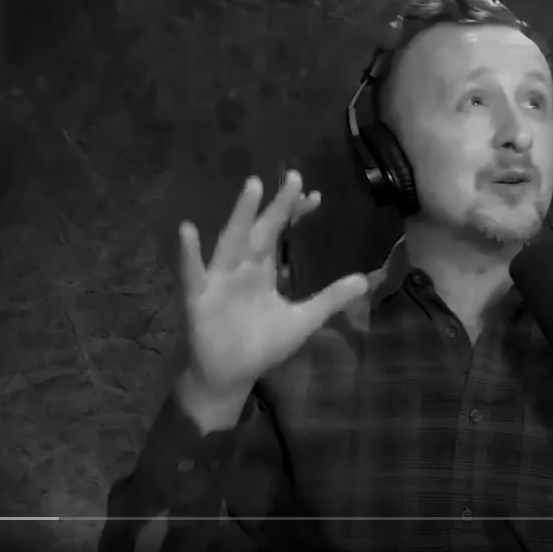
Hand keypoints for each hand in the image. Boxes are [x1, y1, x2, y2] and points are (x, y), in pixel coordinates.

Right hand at [178, 171, 368, 401]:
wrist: (229, 375)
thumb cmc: (261, 345)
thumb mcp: (302, 320)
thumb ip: (329, 299)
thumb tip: (364, 281)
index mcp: (262, 271)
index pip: (280, 233)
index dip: (294, 213)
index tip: (314, 195)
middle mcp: (241, 268)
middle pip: (262, 230)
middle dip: (276, 205)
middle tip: (294, 175)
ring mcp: (219, 280)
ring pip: (232, 241)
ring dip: (242, 215)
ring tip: (253, 187)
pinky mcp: (200, 298)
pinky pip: (193, 273)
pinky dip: (190, 254)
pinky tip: (188, 230)